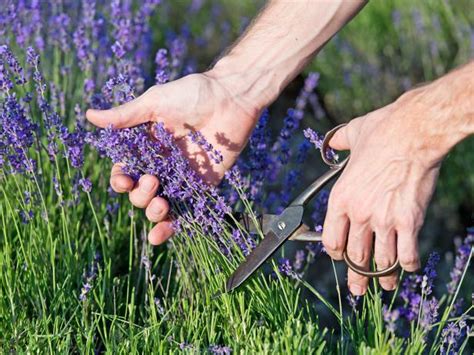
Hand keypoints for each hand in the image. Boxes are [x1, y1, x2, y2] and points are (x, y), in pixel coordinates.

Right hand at [86, 72, 260, 244]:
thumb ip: (125, 117)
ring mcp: (183, 177)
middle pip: (141, 193)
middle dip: (140, 195)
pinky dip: (172, 225)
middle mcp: (162, 165)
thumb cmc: (191, 94)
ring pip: (160, 205)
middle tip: (152, 180)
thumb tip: (89, 116)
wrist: (231, 97)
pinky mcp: (204, 185)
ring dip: (154, 212)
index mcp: (147, 147)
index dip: (121, 181)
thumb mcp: (154, 103)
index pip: (126, 172)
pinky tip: (160, 234)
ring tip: (160, 204)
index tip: (125, 181)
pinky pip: (187, 210)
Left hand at [322, 88, 449, 294]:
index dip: (335, 252)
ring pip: (380, 261)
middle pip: (354, 256)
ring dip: (383, 277)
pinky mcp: (409, 221)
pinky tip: (409, 267)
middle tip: (358, 288)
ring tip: (386, 286)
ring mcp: (384, 220)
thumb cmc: (382, 130)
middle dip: (356, 276)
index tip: (339, 256)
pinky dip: (408, 264)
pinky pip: (407, 254)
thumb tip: (332, 142)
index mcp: (340, 198)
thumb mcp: (350, 135)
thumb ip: (338, 143)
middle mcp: (359, 214)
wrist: (413, 131)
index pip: (331, 240)